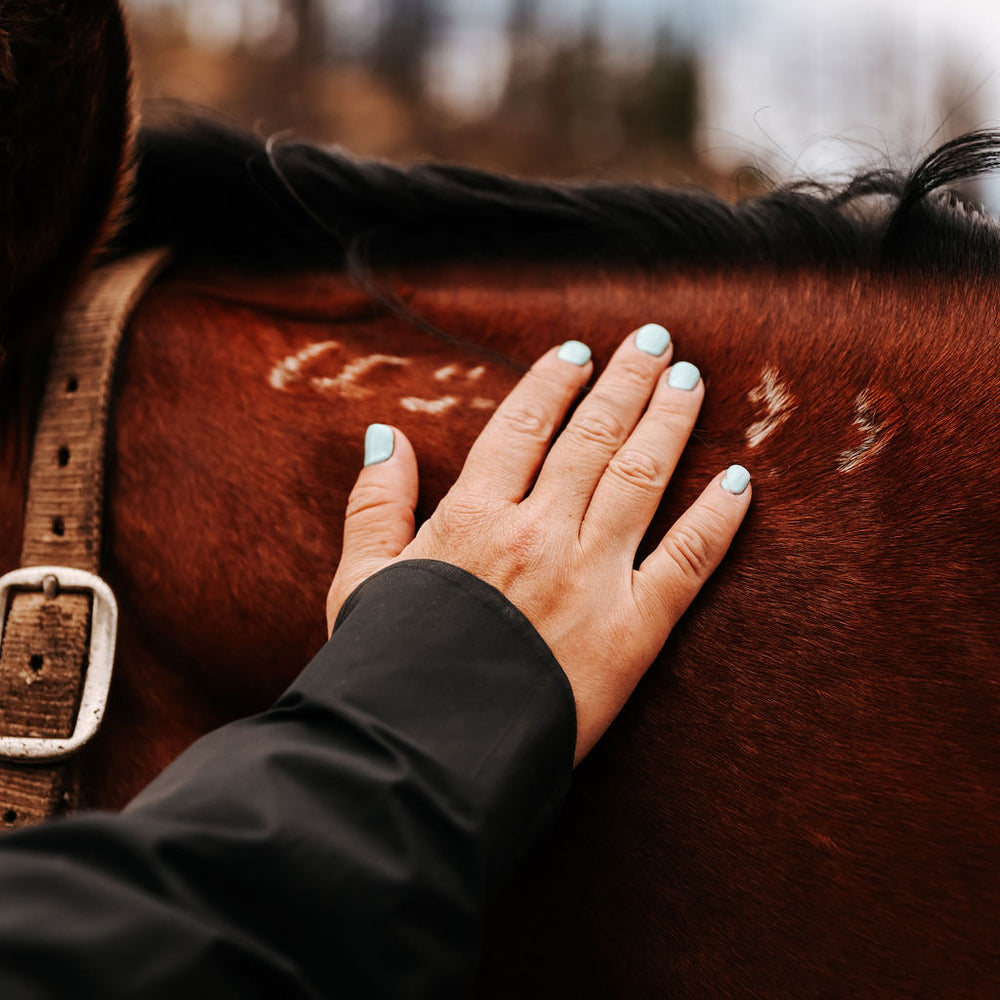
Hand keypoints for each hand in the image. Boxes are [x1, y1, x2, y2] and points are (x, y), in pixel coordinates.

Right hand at [326, 327, 750, 764]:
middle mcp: (538, 532)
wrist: (428, 751)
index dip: (554, 382)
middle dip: (626, 382)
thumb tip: (384, 435)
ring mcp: (591, 577)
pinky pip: (687, 561)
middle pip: (592, 436)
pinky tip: (741, 481)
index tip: (579, 352)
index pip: (523, 427)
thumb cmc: (391, 667)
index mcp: (474, 518)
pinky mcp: (634, 630)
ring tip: (690, 380)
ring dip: (670, 422)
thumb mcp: (362, 581)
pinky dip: (718, 518)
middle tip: (654, 343)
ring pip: (641, 477)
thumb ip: (374, 504)